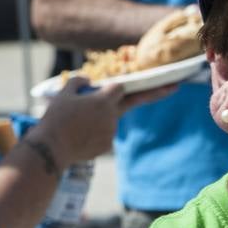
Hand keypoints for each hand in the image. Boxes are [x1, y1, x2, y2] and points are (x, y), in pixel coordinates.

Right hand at [31, 77, 175, 165]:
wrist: (52, 148)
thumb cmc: (55, 118)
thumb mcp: (62, 95)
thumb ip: (78, 82)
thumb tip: (87, 79)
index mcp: (104, 101)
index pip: (120, 87)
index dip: (117, 86)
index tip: (126, 83)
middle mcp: (112, 116)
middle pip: (134, 101)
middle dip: (157, 93)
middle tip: (175, 86)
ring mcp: (111, 132)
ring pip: (109, 120)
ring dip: (97, 119)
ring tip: (74, 125)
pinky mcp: (107, 145)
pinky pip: (103, 134)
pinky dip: (93, 133)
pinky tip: (77, 137)